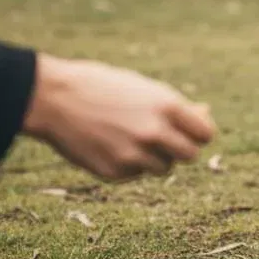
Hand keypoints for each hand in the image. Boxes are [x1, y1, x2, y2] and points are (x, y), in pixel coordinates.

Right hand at [22, 53, 215, 179]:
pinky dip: (129, 163)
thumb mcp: (143, 88)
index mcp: (167, 106)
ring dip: (155, 157)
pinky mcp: (114, 172)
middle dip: (181, 149)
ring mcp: (134, 155)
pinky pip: (135, 173)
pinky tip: (110, 144)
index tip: (190, 131)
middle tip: (166, 139)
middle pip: (189, 155)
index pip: (205, 134)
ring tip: (131, 137)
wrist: (54, 98)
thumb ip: (174, 106)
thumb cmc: (101, 85)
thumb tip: (204, 114)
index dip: (198, 132)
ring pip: (163, 168)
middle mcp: (154, 133)